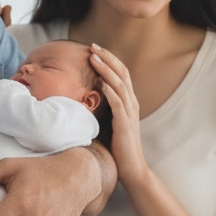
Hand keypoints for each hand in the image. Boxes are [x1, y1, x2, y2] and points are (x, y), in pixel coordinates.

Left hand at [90, 44, 148, 186]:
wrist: (132, 168)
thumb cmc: (118, 147)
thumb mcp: (109, 123)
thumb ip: (103, 110)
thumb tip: (84, 99)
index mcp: (128, 102)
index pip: (120, 74)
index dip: (109, 60)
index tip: (94, 49)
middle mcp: (132, 104)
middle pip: (121, 73)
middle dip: (107, 59)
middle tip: (93, 47)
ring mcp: (130, 113)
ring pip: (119, 85)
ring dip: (106, 70)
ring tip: (94, 58)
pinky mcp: (125, 125)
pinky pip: (119, 104)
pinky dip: (111, 92)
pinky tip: (101, 83)